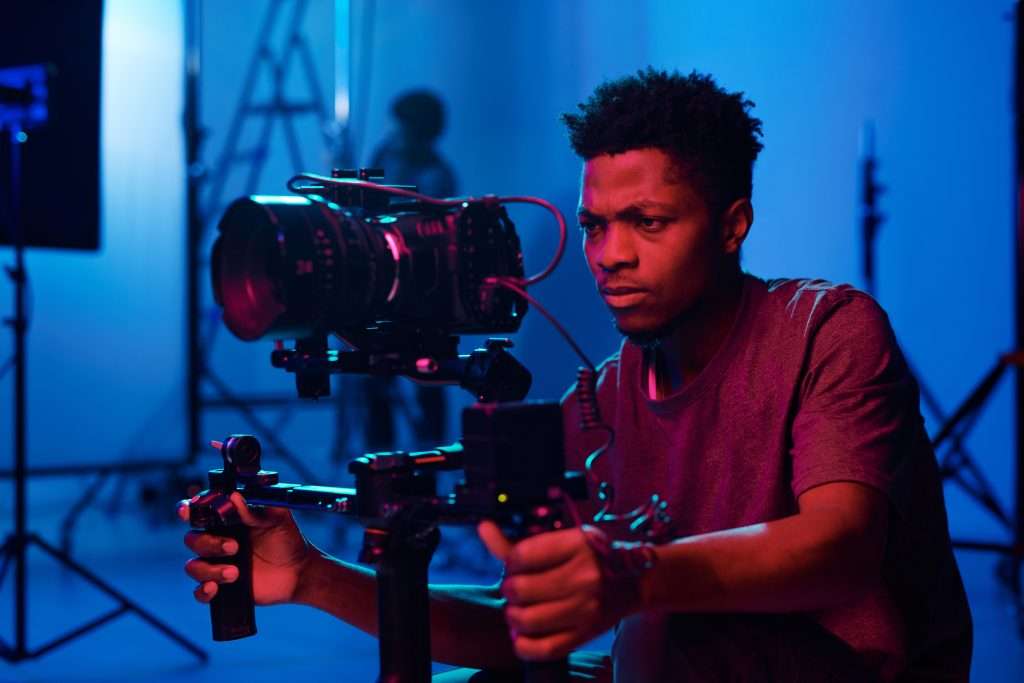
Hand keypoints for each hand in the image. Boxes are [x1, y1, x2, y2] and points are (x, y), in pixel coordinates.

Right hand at [178, 493, 313, 605]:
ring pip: (193, 567)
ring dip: (209, 569)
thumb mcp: (278, 519)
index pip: (199, 513)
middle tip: (234, 547)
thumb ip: (256, 509)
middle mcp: (218, 541)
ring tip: (234, 572)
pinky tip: (214, 589)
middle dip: (208, 543)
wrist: (300, 571)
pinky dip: (202, 591)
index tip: (187, 511)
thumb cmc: (287, 540)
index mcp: (227, 521)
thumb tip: (234, 497)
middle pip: (193, 540)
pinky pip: (200, 592)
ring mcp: (218, 565)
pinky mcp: (222, 587)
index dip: (187, 510)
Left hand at [477, 521, 637, 661]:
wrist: (633, 583)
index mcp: (578, 545)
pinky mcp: (585, 634)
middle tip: (516, 590)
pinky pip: (540, 649)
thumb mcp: (561, 542)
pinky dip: (523, 644)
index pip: (520, 555)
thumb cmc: (589, 559)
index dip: (509, 563)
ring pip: (525, 620)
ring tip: (520, 611)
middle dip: (509, 590)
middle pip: (519, 589)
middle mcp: (585, 576)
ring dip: (514, 617)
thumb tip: (483, 528)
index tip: (516, 566)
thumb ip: (519, 542)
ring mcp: (586, 608)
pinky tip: (525, 633)